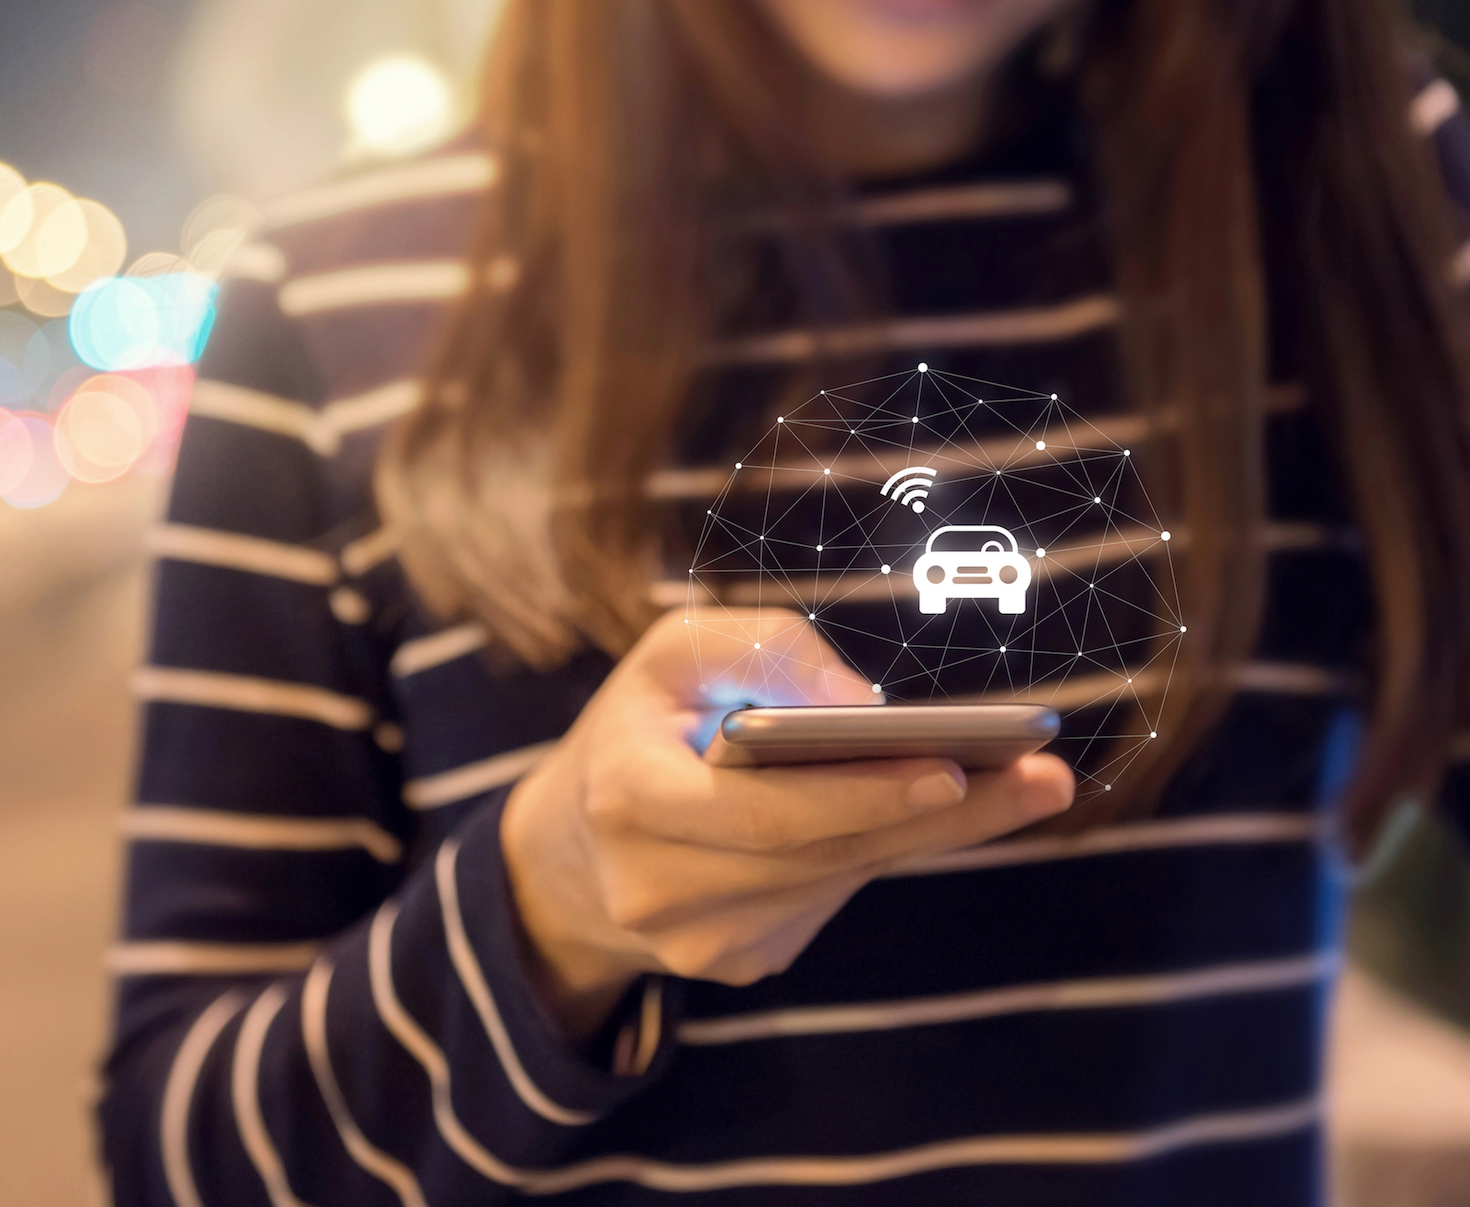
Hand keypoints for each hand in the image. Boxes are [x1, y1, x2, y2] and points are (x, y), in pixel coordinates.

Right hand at [500, 609, 1074, 1040]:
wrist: (572, 850)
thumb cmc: (642, 726)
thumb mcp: (676, 654)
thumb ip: (765, 650)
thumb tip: (866, 706)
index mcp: (627, 797)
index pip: (760, 808)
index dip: (858, 794)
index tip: (954, 767)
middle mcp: (654, 887)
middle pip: (823, 852)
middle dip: (939, 811)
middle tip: (1044, 777)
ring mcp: (695, 941)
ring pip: (837, 878)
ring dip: (928, 831)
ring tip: (1026, 785)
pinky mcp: (734, 965)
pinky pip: (827, 901)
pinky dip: (874, 851)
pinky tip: (925, 812)